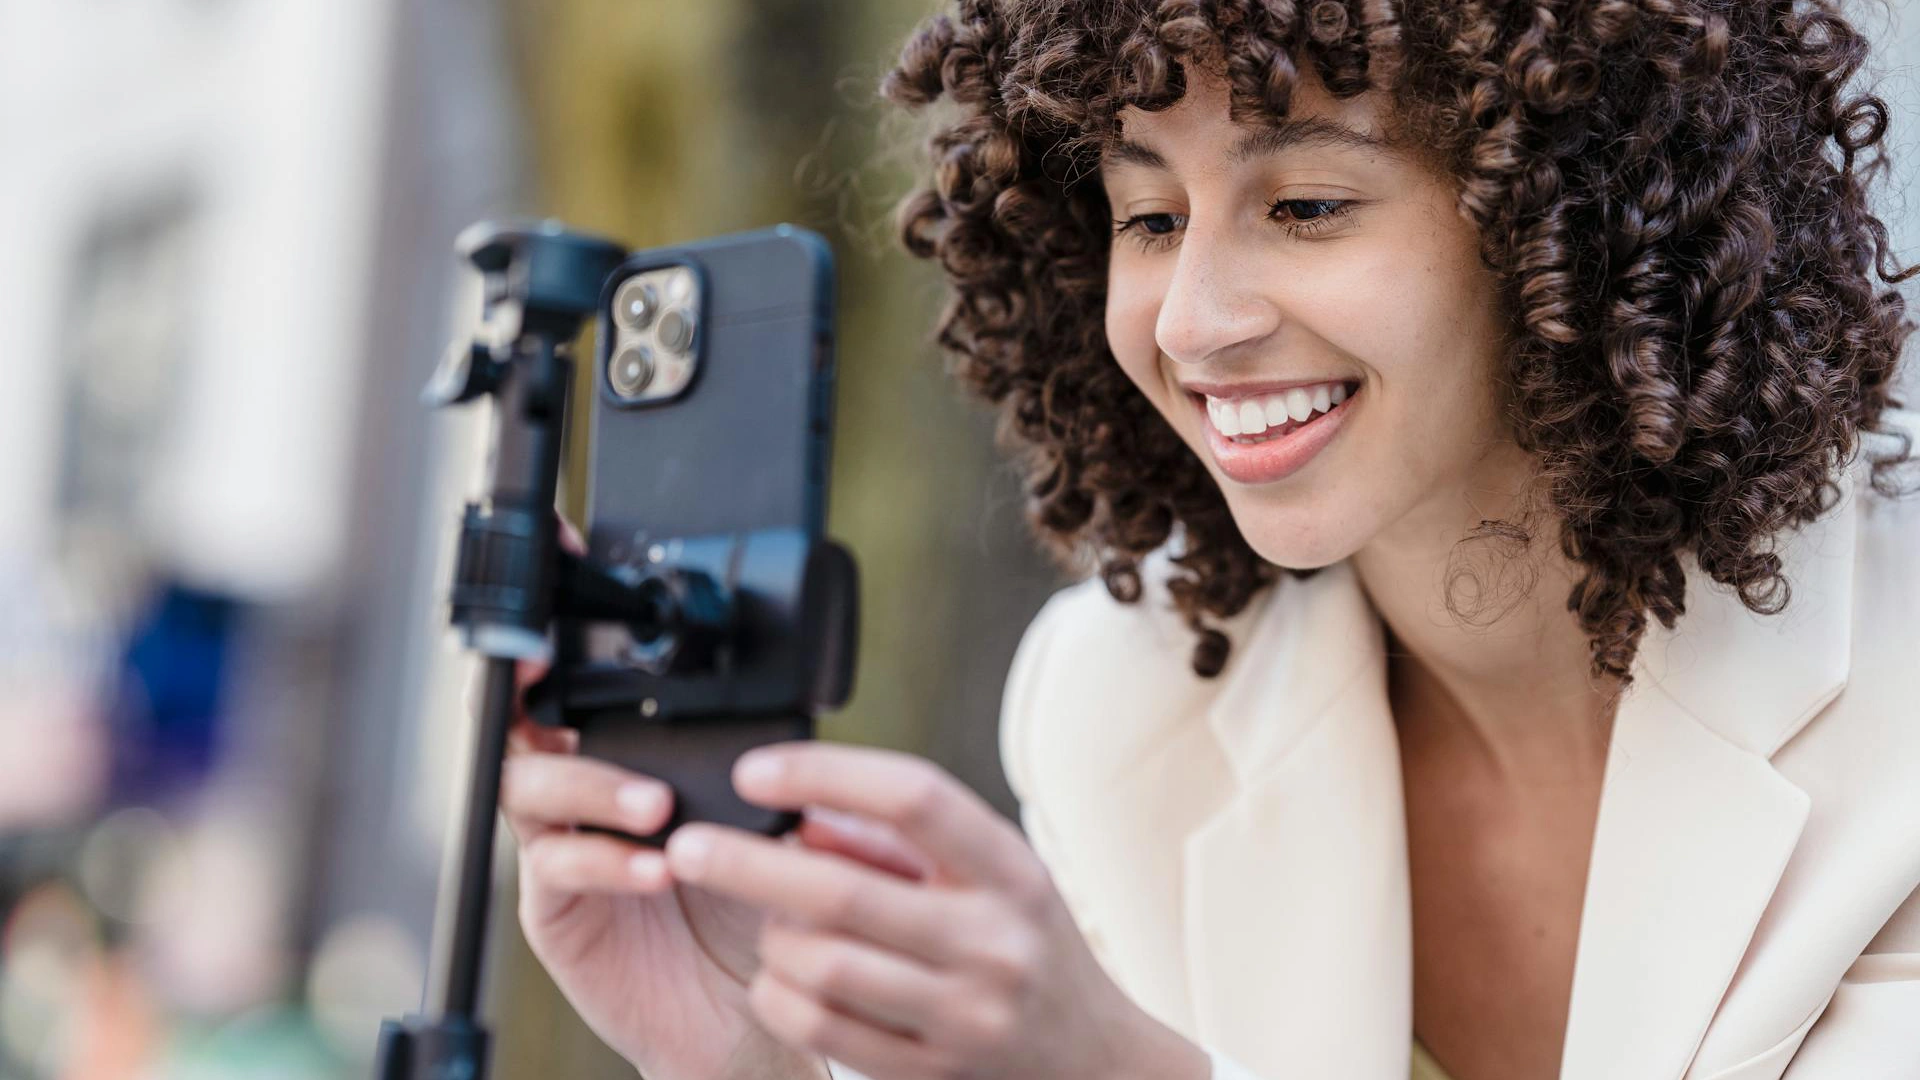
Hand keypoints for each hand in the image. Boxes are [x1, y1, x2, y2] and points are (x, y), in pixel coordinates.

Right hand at [497, 520, 928, 1079]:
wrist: (748, 1007)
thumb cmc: (754, 900)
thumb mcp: (763, 812)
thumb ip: (749, 756)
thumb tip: (780, 709)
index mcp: (623, 753)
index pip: (580, 677)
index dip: (559, 620)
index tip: (563, 563)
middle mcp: (579, 791)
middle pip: (522, 720)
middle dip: (525, 682)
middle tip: (545, 660)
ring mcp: (557, 847)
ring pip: (534, 790)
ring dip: (593, 789)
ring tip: (654, 806)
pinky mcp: (552, 908)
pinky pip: (559, 870)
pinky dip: (606, 862)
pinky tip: (654, 866)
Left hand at [658, 741, 1206, 1079]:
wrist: (1092, 1061)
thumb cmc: (1025, 944)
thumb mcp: (991, 874)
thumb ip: (903, 842)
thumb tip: (800, 811)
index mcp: (1011, 872)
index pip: (913, 799)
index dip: (825, 775)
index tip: (755, 771)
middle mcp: (993, 943)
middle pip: (843, 893)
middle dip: (747, 865)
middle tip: (687, 846)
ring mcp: (962, 1016)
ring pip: (822, 966)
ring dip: (771, 937)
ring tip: (768, 923)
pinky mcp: (930, 1073)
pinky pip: (822, 1029)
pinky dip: (780, 996)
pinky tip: (779, 976)